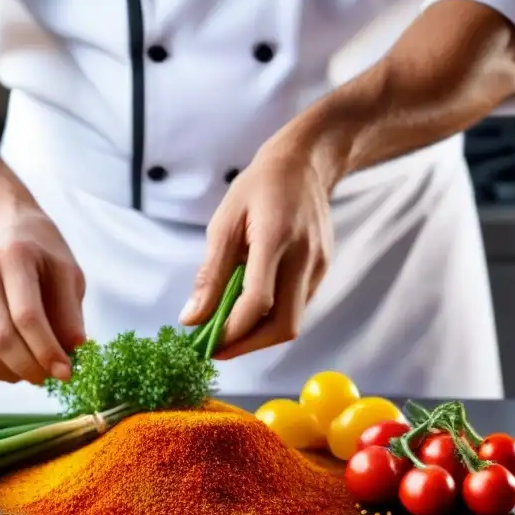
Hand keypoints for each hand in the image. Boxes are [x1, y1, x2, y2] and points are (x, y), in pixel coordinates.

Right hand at [0, 201, 85, 384]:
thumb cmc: (37, 247)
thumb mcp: (65, 267)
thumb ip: (70, 311)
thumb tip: (75, 352)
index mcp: (14, 257)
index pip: (27, 316)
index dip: (47, 350)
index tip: (67, 371)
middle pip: (3, 339)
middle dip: (33, 368)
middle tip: (55, 377)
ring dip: (18, 373)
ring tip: (41, 372)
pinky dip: (3, 368)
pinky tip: (21, 362)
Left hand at [180, 142, 333, 359]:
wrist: (306, 165)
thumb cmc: (258, 188)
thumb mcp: (223, 222)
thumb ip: (209, 274)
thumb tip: (191, 319)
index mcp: (275, 238)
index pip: (258, 302)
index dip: (232, 331)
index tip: (205, 344)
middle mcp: (304, 257)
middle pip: (283, 326)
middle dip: (248, 346)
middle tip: (217, 349)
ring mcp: (319, 266)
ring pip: (293, 322)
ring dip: (259, 335)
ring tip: (228, 330)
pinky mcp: (323, 271)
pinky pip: (298, 307)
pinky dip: (272, 318)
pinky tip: (250, 310)